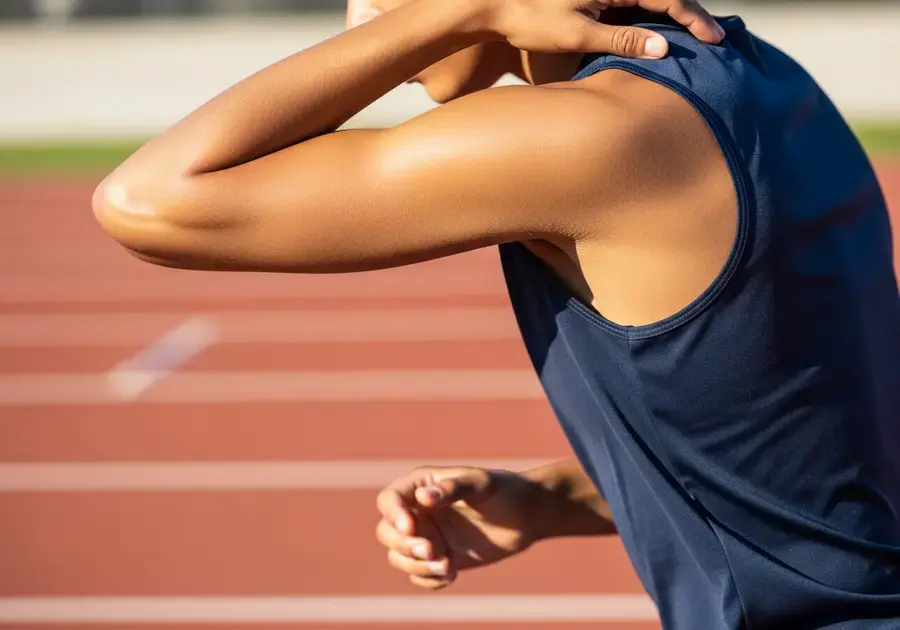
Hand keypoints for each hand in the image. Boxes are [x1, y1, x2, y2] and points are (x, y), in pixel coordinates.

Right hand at [375, 465, 538, 588]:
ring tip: (447, 566)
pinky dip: (428, 580)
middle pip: (386, 532)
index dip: (393, 514)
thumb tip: (423, 498)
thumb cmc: (502, 490)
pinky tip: (451, 575)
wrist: (524, 515)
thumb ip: (453, 488)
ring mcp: (425, 536)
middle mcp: (417, 512)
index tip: (410, 527)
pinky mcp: (437, 558)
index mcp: (420, 486)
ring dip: (416, 566)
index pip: (389, 500)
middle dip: (404, 545)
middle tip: (433, 550)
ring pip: (397, 557)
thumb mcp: (481, 484)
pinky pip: (417, 576)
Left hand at [485, 0, 724, 57]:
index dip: (694, 19)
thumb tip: (664, 49)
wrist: (494, 3)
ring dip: (672, 16)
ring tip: (696, 37)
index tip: (714, 41)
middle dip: (690, 15)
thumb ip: (622, 41)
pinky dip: (649, 18)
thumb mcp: (578, 34)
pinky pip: (631, 3)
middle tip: (713, 39)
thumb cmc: (531, 19)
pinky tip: (660, 35)